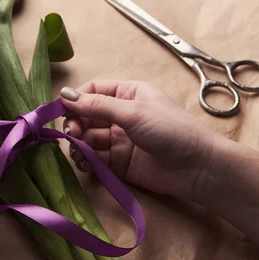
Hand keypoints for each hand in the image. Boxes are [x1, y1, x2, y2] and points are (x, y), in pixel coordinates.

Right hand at [60, 80, 224, 202]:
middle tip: (71, 134)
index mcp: (127, 94)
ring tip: (78, 151)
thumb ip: (97, 105)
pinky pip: (94, 158)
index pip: (93, 91)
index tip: (61, 111)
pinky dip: (86, 160)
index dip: (75, 99)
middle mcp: (120, 115)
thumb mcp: (133, 112)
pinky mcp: (118, 162)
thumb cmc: (171, 130)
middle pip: (86, 116)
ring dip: (78, 143)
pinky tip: (85, 163)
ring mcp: (118, 139)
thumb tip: (64, 95)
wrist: (197, 168)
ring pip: (87, 138)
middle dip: (75, 124)